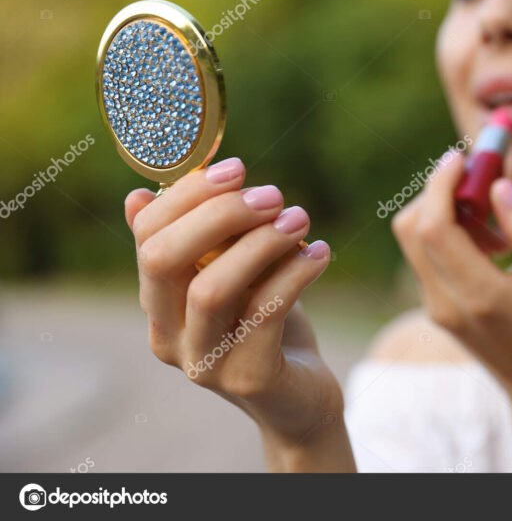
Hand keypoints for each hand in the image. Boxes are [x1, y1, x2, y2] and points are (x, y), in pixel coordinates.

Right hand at [124, 158, 352, 469]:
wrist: (299, 397)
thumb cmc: (265, 324)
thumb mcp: (233, 277)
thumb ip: (199, 241)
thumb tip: (137, 197)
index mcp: (158, 303)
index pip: (148, 237)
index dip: (187, 195)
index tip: (237, 168)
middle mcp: (168, 336)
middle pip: (164, 260)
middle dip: (219, 215)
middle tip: (271, 193)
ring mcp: (204, 362)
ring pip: (213, 289)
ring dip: (261, 242)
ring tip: (300, 219)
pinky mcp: (247, 378)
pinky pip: (267, 312)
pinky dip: (296, 272)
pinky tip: (320, 253)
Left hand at [392, 152, 511, 400]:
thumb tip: (501, 185)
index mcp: (478, 297)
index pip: (433, 227)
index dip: (441, 184)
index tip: (464, 157)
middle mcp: (444, 302)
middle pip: (411, 227)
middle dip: (439, 191)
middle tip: (482, 181)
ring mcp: (434, 306)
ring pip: (414, 239)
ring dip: (446, 213)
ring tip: (498, 228)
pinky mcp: (435, 306)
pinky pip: (427, 255)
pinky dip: (449, 234)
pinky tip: (492, 246)